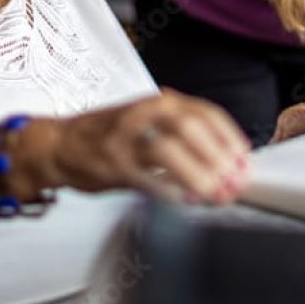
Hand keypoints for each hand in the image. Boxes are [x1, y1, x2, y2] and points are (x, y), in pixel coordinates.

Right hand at [41, 89, 250, 204]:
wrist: (61, 144)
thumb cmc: (110, 134)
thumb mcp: (150, 120)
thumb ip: (183, 134)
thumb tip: (225, 161)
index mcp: (159, 100)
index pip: (206, 112)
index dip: (230, 138)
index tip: (244, 161)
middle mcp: (144, 113)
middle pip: (191, 128)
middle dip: (218, 158)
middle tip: (234, 182)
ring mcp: (126, 138)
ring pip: (168, 150)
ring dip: (197, 175)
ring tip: (213, 195)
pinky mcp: (112, 164)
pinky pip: (145, 179)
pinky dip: (169, 193)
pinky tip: (183, 203)